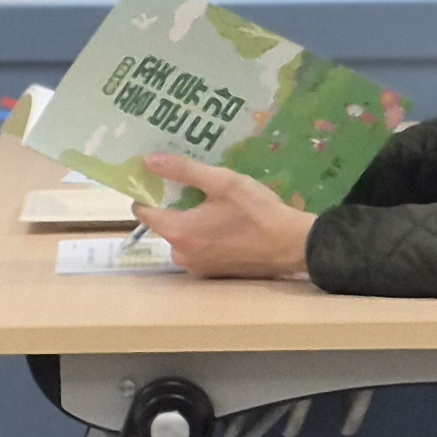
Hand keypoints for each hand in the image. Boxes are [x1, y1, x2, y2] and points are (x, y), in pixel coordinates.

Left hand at [133, 152, 317, 278]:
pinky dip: (206, 239)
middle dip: (176, 208)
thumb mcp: (223, 182)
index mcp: (177, 232)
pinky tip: (227, 226)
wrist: (294, 245)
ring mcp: (196, 268)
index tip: (160, 180)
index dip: (149, 194)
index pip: (142, 211)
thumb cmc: (258, 212)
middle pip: (165, 224)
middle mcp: (180, 255)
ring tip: (216, 207)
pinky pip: (199, 251)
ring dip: (193, 223)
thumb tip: (149, 160)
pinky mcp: (213, 275)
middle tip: (198, 191)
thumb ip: (184, 170)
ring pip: (184, 238)